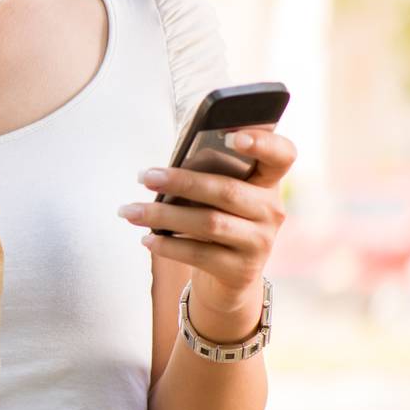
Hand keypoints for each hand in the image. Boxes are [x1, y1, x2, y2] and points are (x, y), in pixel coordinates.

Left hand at [118, 123, 294, 312]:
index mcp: (267, 181)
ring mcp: (260, 243)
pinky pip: (200, 254)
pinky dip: (168, 246)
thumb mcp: (214, 193)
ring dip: (162, 215)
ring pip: (209, 223)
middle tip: (143, 176)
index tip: (233, 136)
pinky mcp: (242, 270)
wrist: (227, 274)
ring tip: (129, 211)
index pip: (280, 155)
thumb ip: (203, 175)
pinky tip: (146, 239)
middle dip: (181, 182)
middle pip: (227, 190)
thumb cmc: (213, 215)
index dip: (262, 143)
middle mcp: (271, 211)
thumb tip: (163, 173)